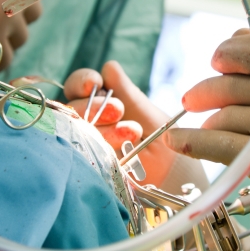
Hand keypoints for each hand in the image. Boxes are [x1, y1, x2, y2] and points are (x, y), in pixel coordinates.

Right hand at [63, 61, 192, 187]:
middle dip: (94, 105)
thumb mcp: (151, 118)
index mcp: (106, 104)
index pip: (80, 85)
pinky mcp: (86, 166)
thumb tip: (109, 67)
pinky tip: (119, 151)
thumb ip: (129, 95)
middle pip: (72, 105)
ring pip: (75, 128)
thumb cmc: (167, 147)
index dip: (83, 81)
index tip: (94, 83)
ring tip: (131, 133)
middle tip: (119, 111)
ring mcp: (86, 145)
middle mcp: (91, 123)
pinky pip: (77, 154)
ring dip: (101, 128)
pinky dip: (95, 149)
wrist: (177, 183)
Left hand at [167, 29, 249, 177]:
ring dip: (208, 119)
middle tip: (192, 96)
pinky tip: (177, 140)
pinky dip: (194, 142)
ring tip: (205, 124)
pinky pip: (223, 146)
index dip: (233, 50)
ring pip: (229, 115)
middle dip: (208, 88)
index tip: (216, 58)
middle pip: (239, 83)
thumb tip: (235, 40)